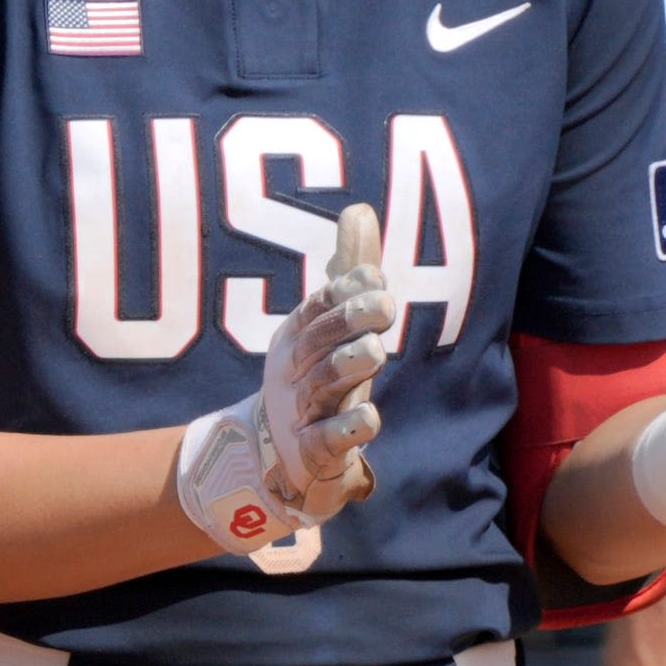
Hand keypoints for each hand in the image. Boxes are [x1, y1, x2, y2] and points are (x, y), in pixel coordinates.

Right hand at [256, 202, 392, 522]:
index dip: (344, 290)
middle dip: (349, 321)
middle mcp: (296, 371)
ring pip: (322, 386)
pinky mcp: (312, 454)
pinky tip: (369, 420)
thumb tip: (361, 208)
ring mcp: (300, 413)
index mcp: (299, 336)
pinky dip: (346, 431)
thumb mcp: (332, 325)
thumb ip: (349, 271)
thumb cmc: (315, 378)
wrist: (277, 457)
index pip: (318, 307)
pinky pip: (326, 441)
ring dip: (347, 366)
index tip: (376, 276)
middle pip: (319, 341)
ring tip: (375, 351)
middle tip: (388, 305)